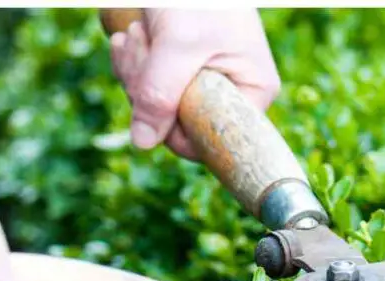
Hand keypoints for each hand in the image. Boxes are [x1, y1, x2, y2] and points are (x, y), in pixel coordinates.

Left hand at [108, 8, 281, 159]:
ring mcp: (206, 82)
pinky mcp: (181, 70)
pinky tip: (131, 36)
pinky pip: (150, 86)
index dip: (174, 127)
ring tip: (137, 34)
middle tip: (141, 46)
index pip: (212, 139)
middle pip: (179, 123)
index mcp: (253, 91)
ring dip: (137, 70)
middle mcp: (233, 92)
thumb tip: (142, 142)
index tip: (151, 95)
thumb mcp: (178, 44)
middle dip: (149, 89)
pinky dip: (134, 62)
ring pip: (158, 105)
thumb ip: (160, 93)